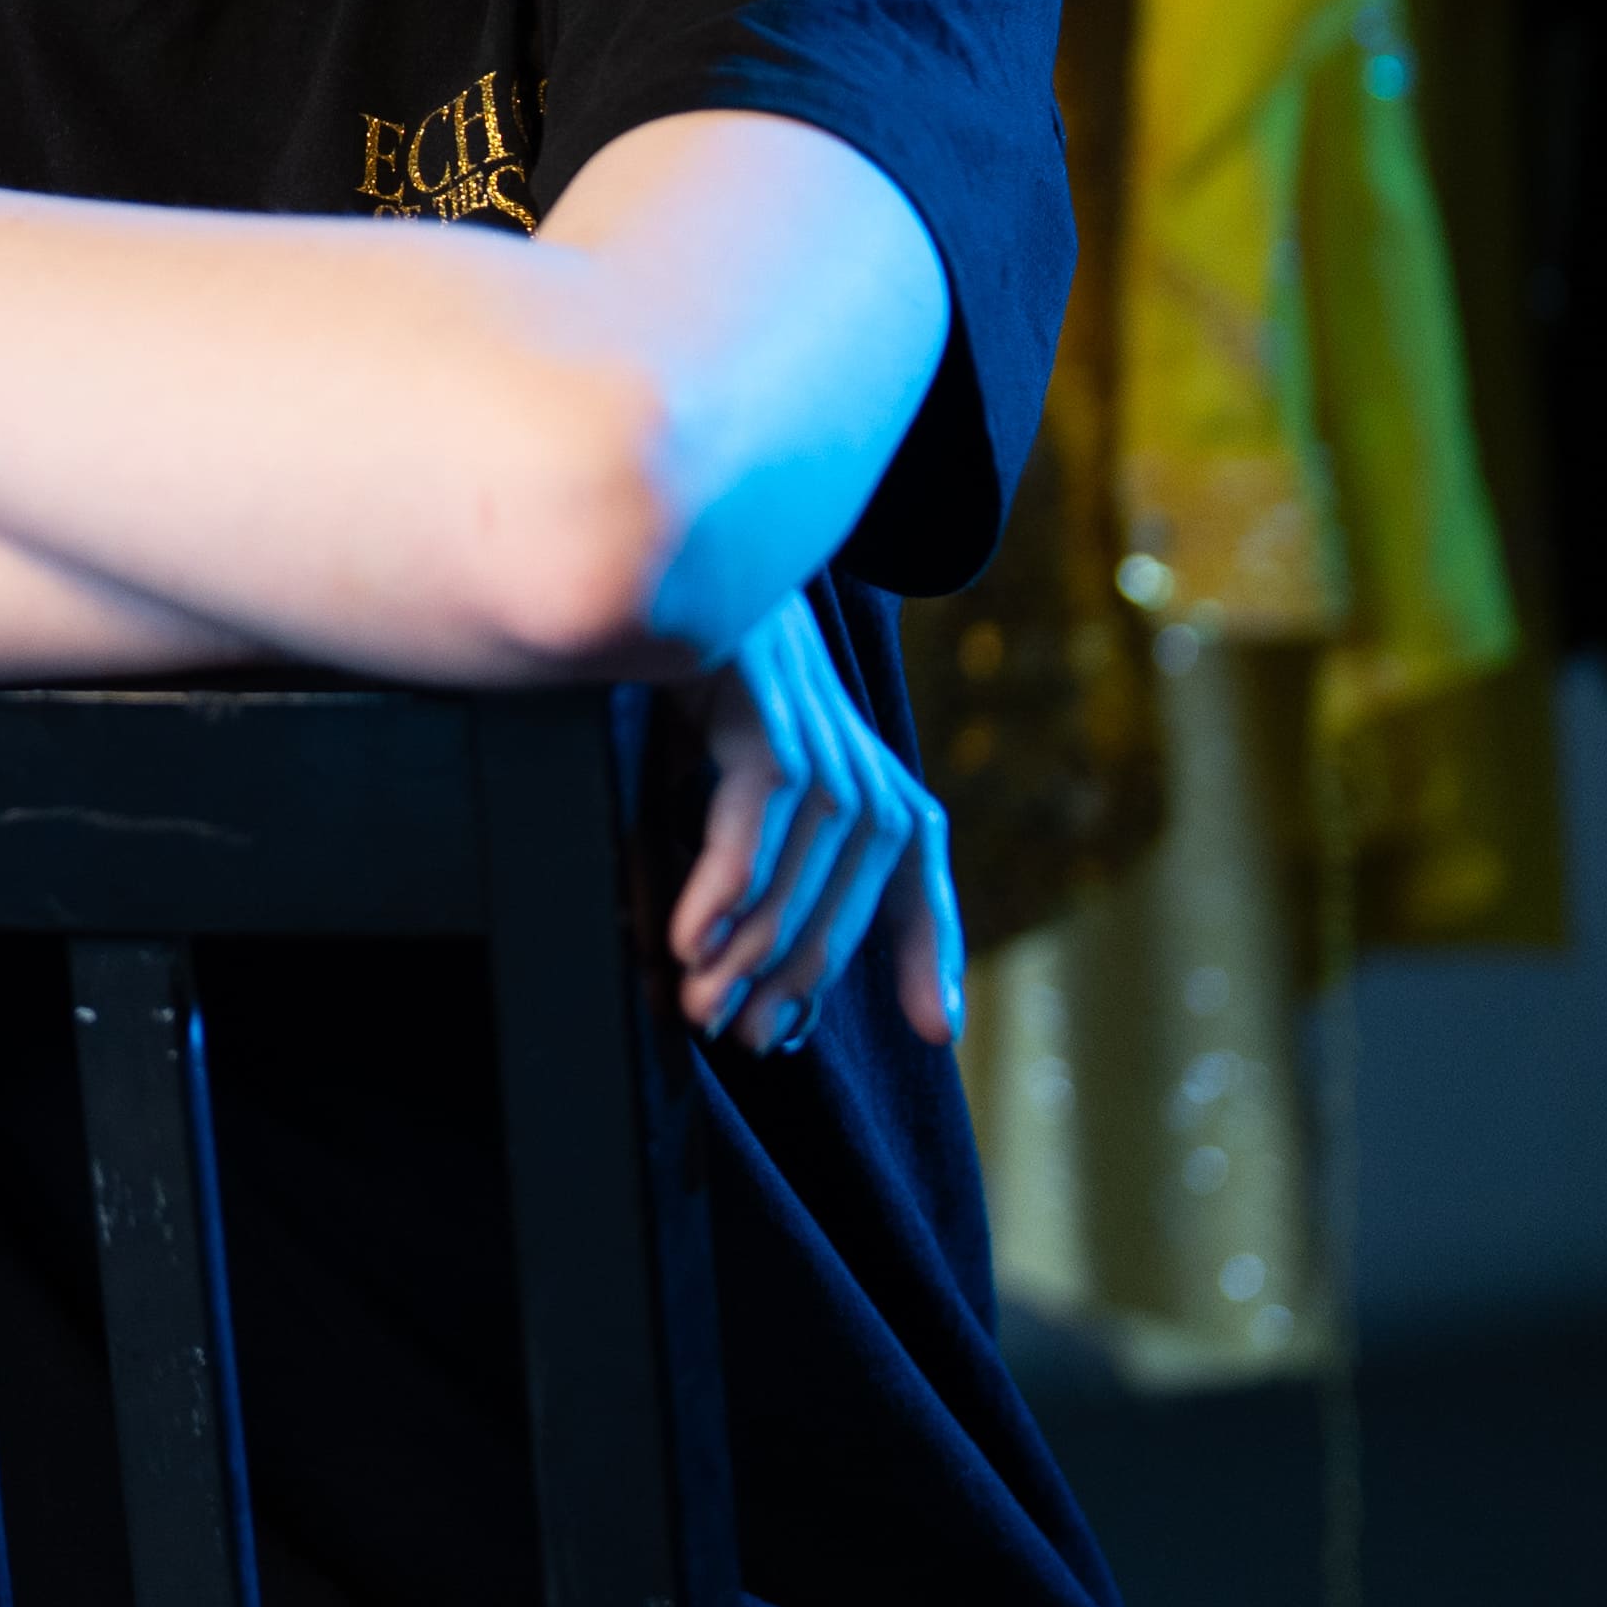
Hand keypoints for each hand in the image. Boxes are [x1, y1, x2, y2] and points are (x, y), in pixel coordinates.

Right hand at [669, 591, 957, 1053]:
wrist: (667, 572)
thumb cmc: (694, 691)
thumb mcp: (741, 785)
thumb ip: (770, 874)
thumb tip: (773, 1003)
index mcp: (869, 779)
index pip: (917, 877)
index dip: (934, 955)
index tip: (939, 1032)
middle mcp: (860, 761)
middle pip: (848, 892)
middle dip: (793, 976)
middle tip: (735, 1034)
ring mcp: (818, 734)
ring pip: (806, 861)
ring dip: (749, 944)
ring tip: (700, 1003)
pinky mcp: (766, 709)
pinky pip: (758, 814)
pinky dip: (725, 882)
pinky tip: (689, 938)